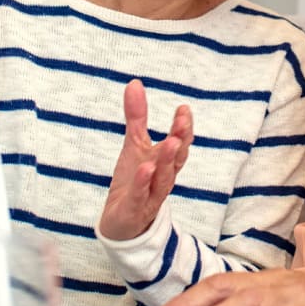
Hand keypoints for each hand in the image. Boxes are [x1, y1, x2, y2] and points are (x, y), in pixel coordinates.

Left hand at [98, 79, 192, 240]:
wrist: (121, 222)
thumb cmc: (133, 180)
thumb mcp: (133, 145)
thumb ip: (137, 116)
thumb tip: (134, 83)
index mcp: (165, 161)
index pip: (180, 143)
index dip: (184, 128)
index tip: (183, 109)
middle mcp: (163, 177)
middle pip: (176, 160)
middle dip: (181, 140)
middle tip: (182, 122)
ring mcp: (151, 195)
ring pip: (163, 178)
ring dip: (167, 160)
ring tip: (170, 142)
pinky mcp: (134, 210)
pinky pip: (140, 196)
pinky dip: (143, 184)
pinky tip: (144, 169)